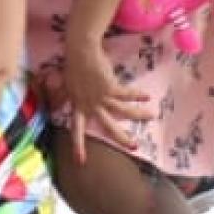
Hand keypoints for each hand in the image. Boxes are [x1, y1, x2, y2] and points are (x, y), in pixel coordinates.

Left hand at [63, 34, 153, 158]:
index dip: (78, 145)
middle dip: (120, 138)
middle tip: (133, 147)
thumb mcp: (68, 85)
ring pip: (123, 112)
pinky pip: (128, 95)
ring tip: (152, 115)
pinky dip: (137, 96)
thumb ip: (68, 96)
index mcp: (78, 106)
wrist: (80, 52)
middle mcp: (90, 105)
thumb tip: (61, 101)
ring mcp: (101, 97)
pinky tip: (146, 97)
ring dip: (138, 114)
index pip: (76, 129)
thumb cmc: (74, 67)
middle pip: (107, 126)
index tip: (80, 161)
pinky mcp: (111, 88)